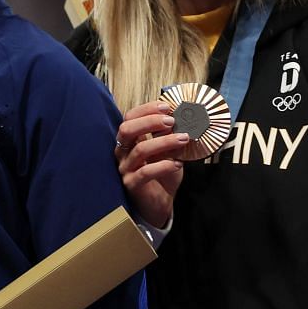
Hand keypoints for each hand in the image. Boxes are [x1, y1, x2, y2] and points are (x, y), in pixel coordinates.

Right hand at [115, 100, 186, 228]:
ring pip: (140, 150)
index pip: (130, 118)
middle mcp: (123, 152)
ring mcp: (125, 168)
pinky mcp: (131, 184)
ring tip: (184, 139)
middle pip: (126, 130)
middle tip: (171, 121)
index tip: (166, 106)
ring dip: (164, 142)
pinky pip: (145, 172)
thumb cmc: (162, 174)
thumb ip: (170, 136)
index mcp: (130, 140)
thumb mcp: (168, 151)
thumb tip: (182, 117)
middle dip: (149, 121)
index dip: (146, 109)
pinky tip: (178, 164)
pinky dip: (164, 166)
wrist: (159, 202)